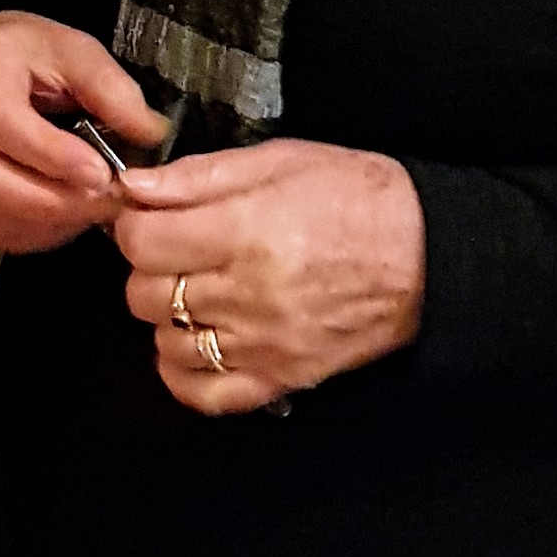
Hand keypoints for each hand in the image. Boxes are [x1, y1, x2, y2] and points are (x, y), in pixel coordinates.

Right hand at [0, 13, 167, 254]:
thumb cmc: (31, 56)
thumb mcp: (76, 50)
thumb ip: (111, 89)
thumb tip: (151, 135)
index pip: (2, 122)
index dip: (51, 154)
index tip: (102, 172)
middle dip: (54, 199)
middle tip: (109, 198)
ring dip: (55, 220)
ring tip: (100, 205)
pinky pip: (3, 232)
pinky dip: (46, 231)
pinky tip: (76, 211)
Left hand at [114, 138, 425, 413]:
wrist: (425, 257)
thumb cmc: (352, 195)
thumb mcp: (277, 160)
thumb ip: (198, 174)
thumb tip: (134, 184)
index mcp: (244, 232)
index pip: (141, 241)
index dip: (132, 221)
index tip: (147, 212)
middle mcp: (247, 295)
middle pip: (145, 293)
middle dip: (146, 265)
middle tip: (172, 246)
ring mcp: (263, 346)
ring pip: (166, 343)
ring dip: (165, 314)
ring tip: (191, 288)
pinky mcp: (282, 381)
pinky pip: (205, 395)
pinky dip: (185, 371)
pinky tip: (195, 339)